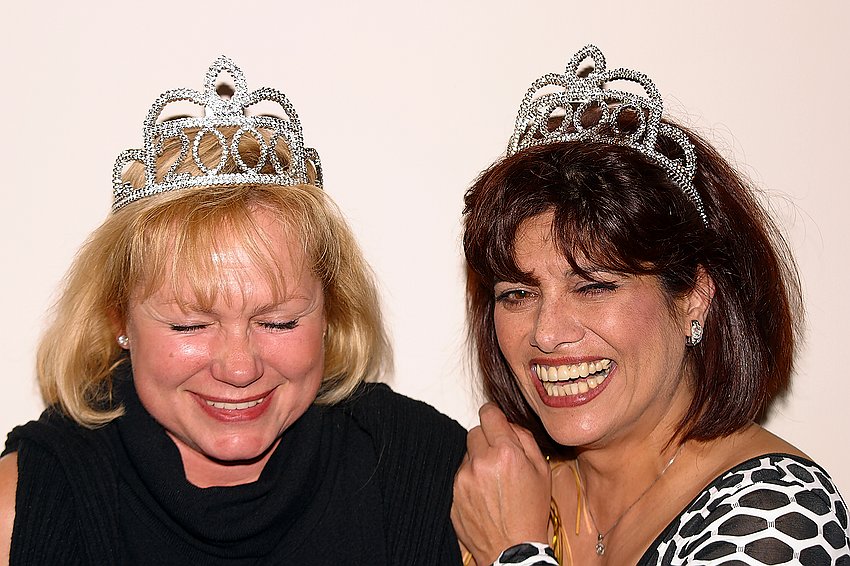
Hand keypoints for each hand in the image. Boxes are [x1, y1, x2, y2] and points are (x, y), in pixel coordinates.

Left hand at [452, 403, 550, 565]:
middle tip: (500, 458)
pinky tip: (485, 496)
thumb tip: (509, 424)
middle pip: (475, 432)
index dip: (494, 416)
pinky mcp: (453, 494)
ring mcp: (463, 479)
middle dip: (487, 440)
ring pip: (467, 455)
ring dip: (478, 461)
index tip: (495, 420)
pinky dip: (470, 480)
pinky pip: (460, 476)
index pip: (489, 414)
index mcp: (505, 453)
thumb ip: (525, 439)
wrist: (513, 551)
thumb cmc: (531, 513)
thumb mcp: (542, 471)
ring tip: (495, 483)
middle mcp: (480, 462)